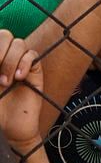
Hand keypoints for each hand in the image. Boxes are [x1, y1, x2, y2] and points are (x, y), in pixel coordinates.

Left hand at [0, 30, 43, 151]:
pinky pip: (32, 55)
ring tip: (5, 82)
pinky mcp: (35, 72)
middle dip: (0, 50)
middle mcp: (5, 57)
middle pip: (4, 35)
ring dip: (10, 61)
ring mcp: (20, 63)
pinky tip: (20, 78)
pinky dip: (25, 64)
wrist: (12, 128)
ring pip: (19, 44)